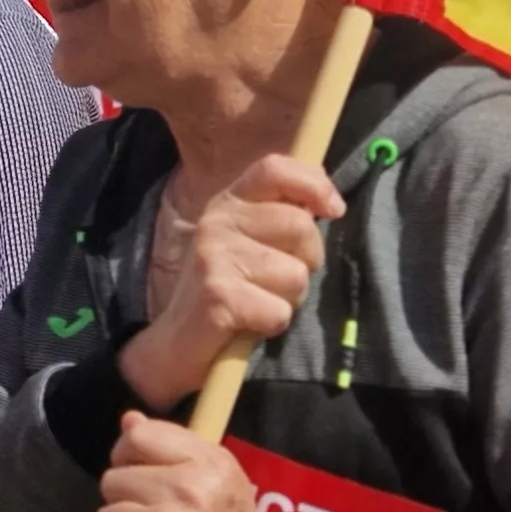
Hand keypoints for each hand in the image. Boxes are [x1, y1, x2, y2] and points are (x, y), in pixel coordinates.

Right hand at [118, 156, 343, 408]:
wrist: (177, 343)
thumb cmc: (229, 290)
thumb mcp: (250, 242)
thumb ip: (281, 216)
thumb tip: (330, 201)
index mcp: (228, 202)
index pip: (274, 168)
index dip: (313, 184)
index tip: (333, 210)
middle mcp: (217, 222)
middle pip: (300, 225)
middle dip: (309, 259)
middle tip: (281, 279)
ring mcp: (214, 258)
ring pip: (296, 274)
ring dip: (290, 297)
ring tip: (261, 301)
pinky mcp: (218, 296)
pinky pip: (280, 311)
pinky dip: (274, 324)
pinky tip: (250, 322)